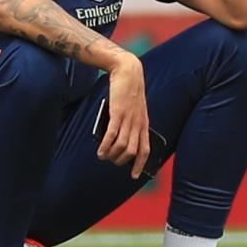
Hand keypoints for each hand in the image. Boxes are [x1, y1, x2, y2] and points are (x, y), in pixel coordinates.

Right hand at [97, 57, 150, 178]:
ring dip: (112, 155)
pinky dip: (106, 146)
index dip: (140, 164)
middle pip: (132, 151)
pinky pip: (112, 135)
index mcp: (144, 123)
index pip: (145, 149)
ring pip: (122, 146)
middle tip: (111, 161)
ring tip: (102, 156)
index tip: (135, 176)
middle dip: (121, 161)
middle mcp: (138, 123)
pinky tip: (100, 150)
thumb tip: (115, 137)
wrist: (127, 70)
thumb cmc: (128, 89)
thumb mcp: (132, 108)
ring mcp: (129, 119)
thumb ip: (127, 121)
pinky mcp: (118, 113)